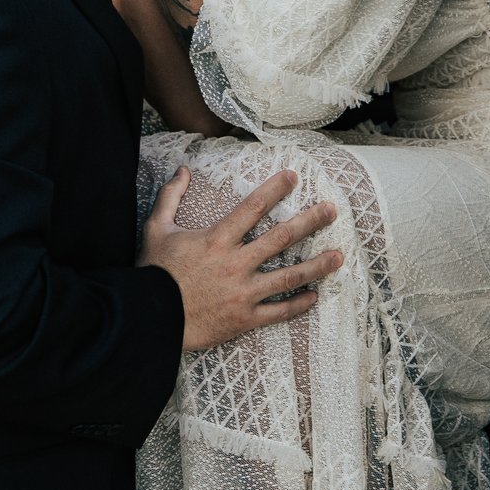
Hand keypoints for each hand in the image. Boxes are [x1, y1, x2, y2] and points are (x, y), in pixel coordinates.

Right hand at [138, 167, 341, 351]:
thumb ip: (170, 197)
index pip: (252, 207)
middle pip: (282, 238)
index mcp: (217, 239)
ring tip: (339, 256)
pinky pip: (278, 312)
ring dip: (317, 265)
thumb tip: (182, 169)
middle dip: (310, 221)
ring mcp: (243, 293)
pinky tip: (315, 296)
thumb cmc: (153, 273)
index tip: (293, 176)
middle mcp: (236, 263)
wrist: (150, 320)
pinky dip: (298, 305)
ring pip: (288, 276)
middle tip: (332, 210)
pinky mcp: (244, 319)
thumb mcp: (155, 229)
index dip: (274, 188)